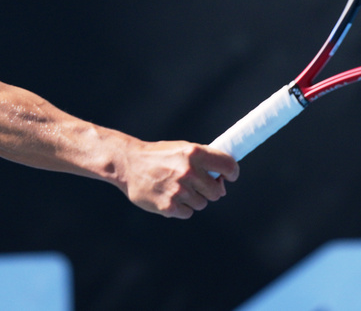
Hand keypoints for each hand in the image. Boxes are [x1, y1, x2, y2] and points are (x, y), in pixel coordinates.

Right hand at [120, 140, 238, 218]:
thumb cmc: (159, 156)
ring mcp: (179, 190)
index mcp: (194, 153)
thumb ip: (204, 161)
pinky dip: (181, 208)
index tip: (229, 176)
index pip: (228, 166)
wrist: (128, 163)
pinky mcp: (169, 206)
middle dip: (211, 190)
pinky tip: (169, 196)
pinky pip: (188, 213)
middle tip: (199, 185)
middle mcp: (188, 171)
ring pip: (202, 204)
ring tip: (177, 188)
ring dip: (194, 199)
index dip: (232, 173)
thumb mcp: (182, 149)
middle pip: (217, 191)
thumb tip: (223, 181)